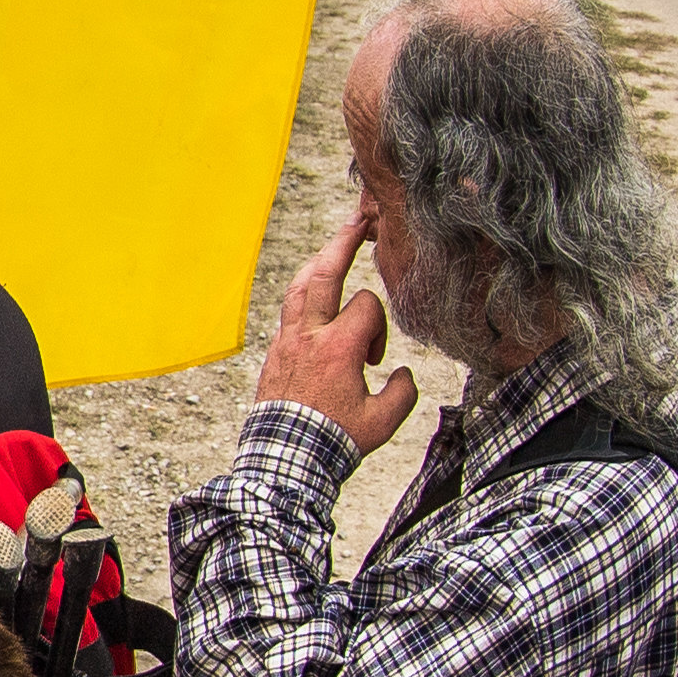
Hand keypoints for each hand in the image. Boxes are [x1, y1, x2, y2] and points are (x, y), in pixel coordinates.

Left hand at [257, 206, 417, 454]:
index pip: (365, 305)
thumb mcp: (383, 421)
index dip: (379, 325)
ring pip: (300, 286)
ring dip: (320, 262)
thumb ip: (402, 392)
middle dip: (343, 242)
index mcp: (337, 347)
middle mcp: (308, 335)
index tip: (374, 359)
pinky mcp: (275, 351)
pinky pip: (289, 308)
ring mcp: (287, 340)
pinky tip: (314, 287)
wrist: (286, 457)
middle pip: (324, 273)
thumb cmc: (335, 440)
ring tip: (335, 246)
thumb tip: (401, 374)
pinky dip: (305, 292)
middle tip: (359, 219)